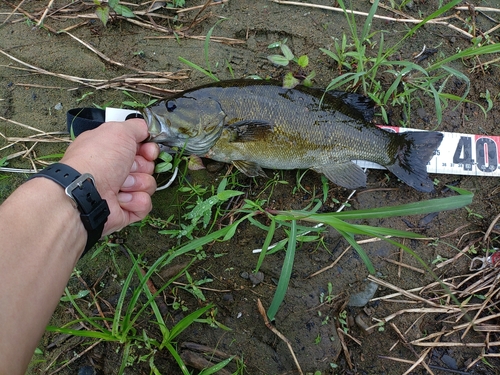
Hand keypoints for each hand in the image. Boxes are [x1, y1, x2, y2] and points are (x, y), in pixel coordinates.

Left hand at [61, 118, 159, 234]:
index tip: (148, 151)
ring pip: (148, 185)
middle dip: (142, 167)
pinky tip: (121, 199)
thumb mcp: (118, 131)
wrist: (86, 193)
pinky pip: (144, 204)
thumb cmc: (98, 159)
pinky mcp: (125, 210)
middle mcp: (115, 169)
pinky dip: (135, 201)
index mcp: (112, 150)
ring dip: (138, 184)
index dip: (148, 149)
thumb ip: (136, 126)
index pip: (142, 148)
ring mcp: (120, 190)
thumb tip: (147, 129)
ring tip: (121, 186)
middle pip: (147, 166)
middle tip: (127, 168)